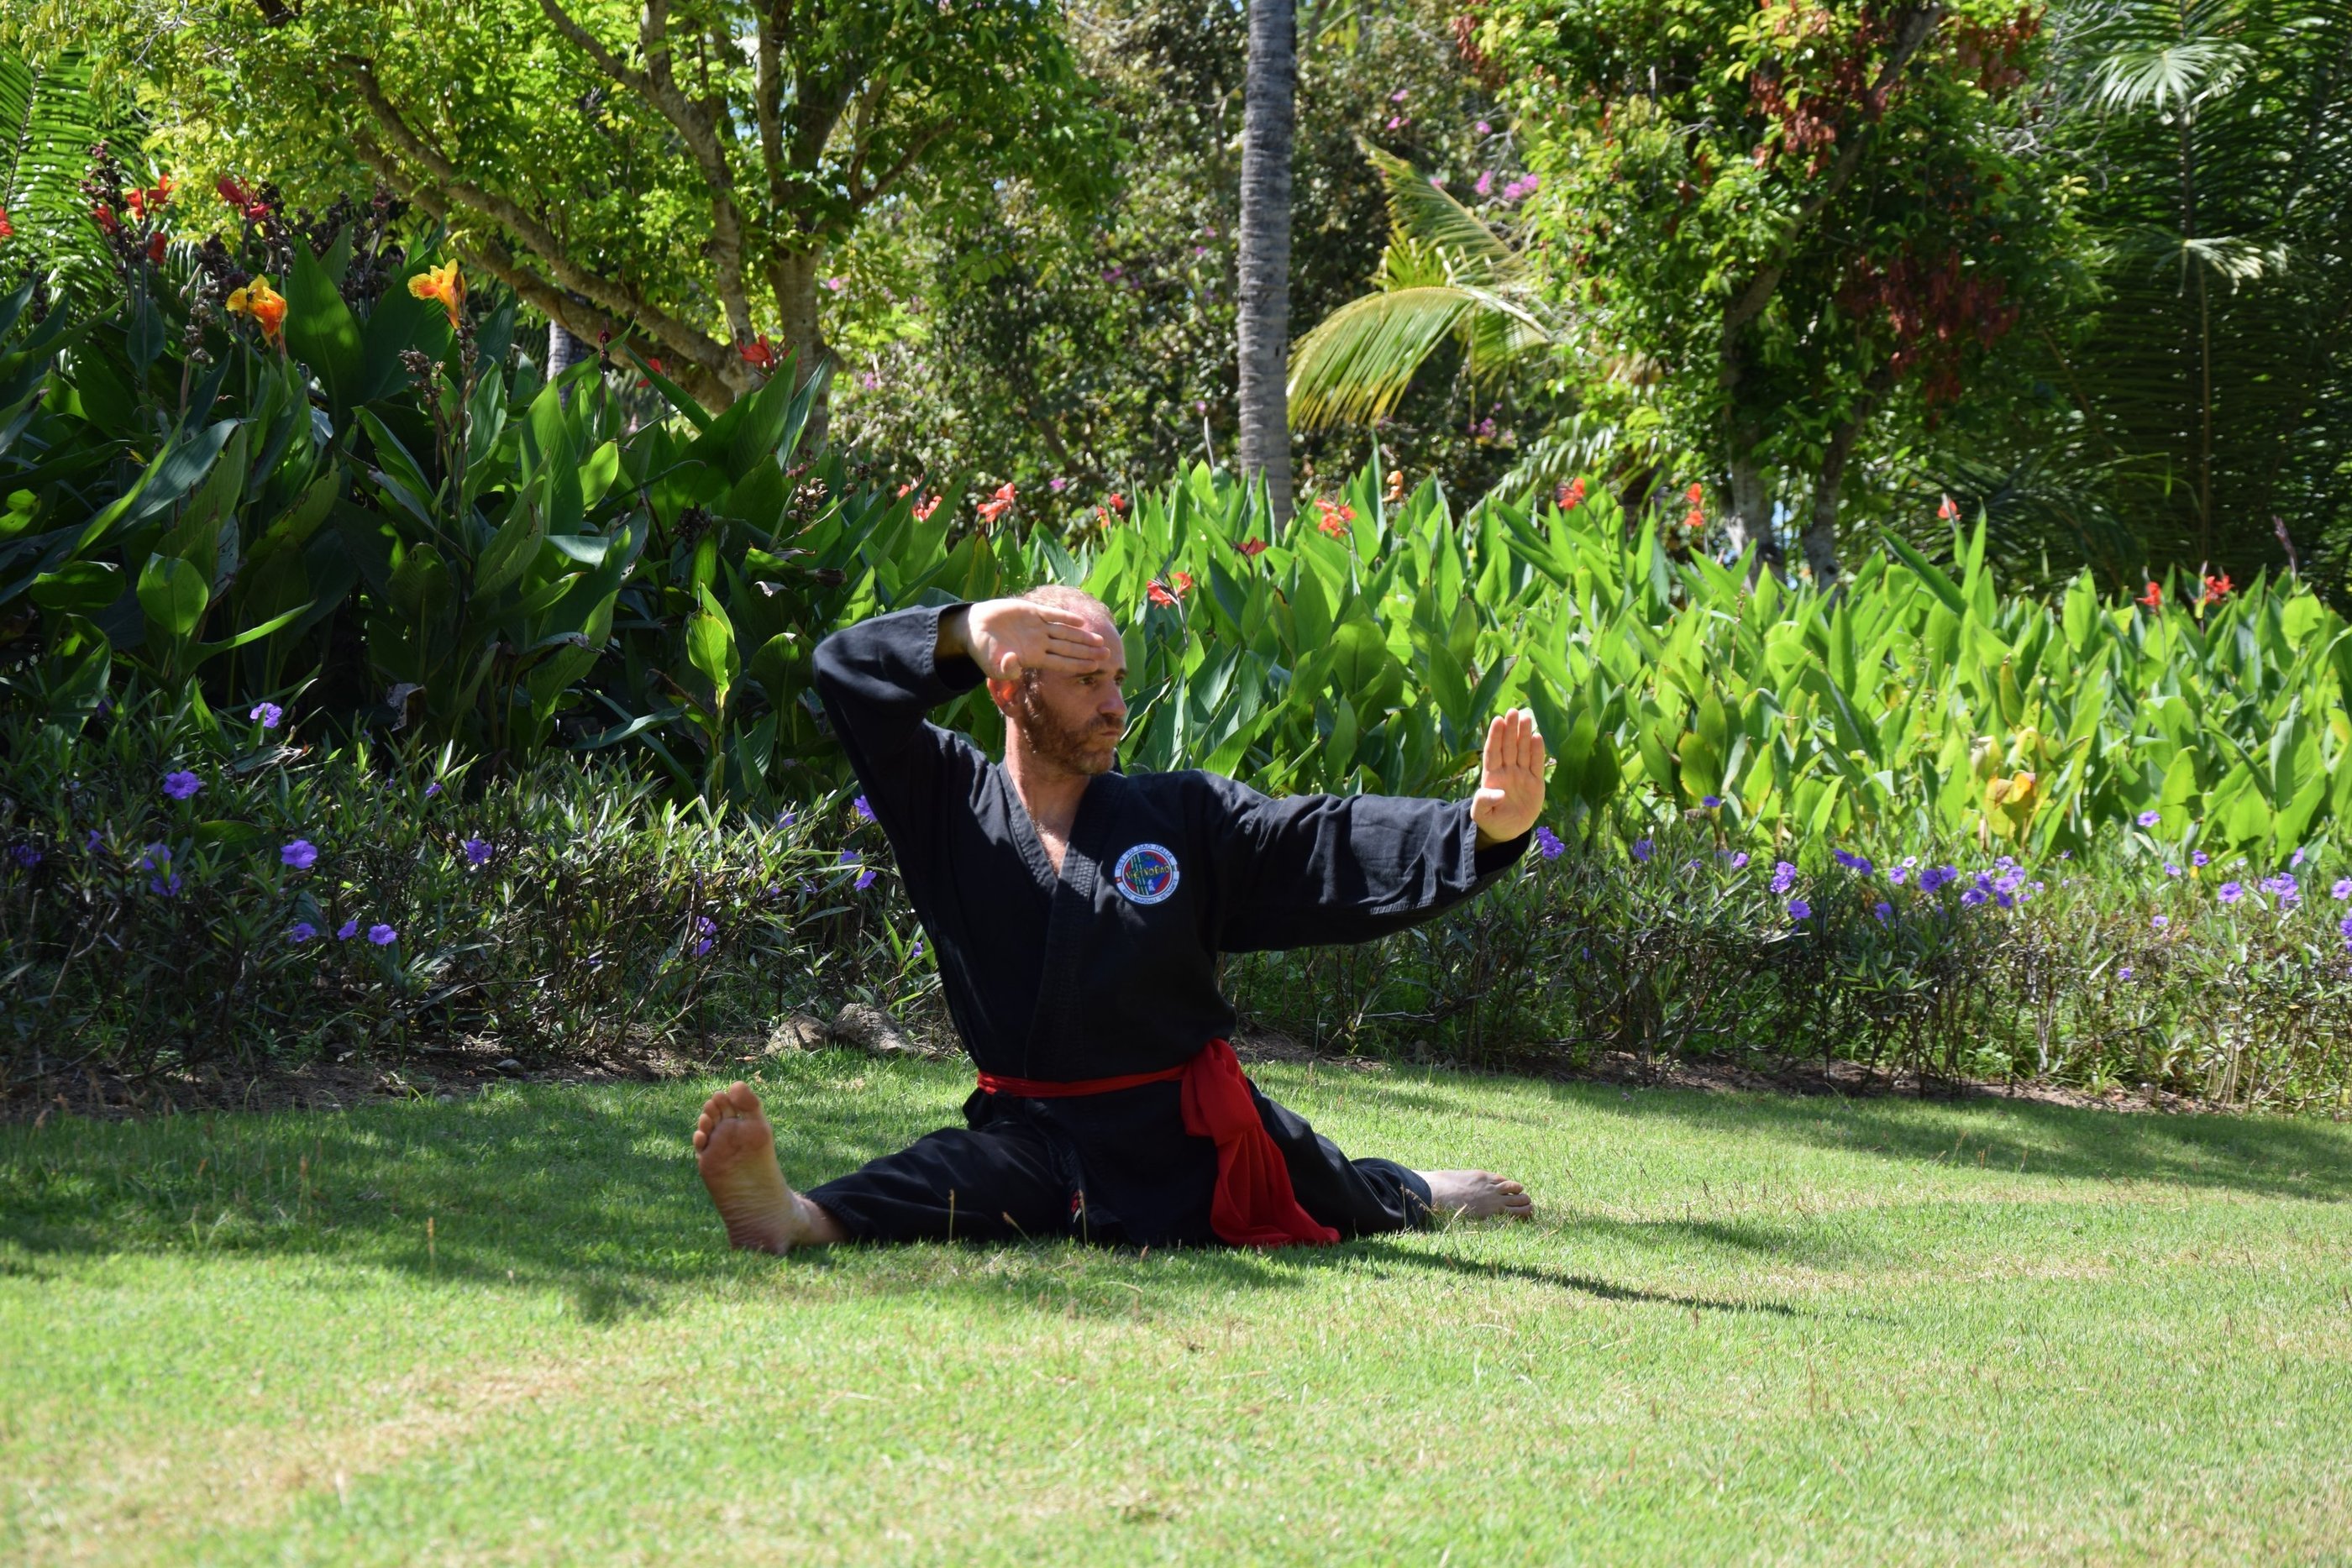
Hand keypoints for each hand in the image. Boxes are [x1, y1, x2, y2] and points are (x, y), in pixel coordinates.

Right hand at [942, 598, 1110, 681]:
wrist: (973, 629)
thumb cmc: (984, 652)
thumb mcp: (992, 666)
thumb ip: (1005, 669)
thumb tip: (1016, 663)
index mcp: (1033, 657)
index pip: (1061, 662)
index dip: (1078, 664)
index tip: (1095, 667)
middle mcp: (1039, 642)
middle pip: (1069, 647)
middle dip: (1088, 651)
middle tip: (1108, 654)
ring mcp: (1036, 626)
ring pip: (1065, 632)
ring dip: (1083, 635)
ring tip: (1100, 640)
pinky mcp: (1030, 611)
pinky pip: (1051, 615)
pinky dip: (1064, 617)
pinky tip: (1080, 620)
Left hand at [1471, 708, 1545, 845]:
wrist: (1509, 831)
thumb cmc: (1492, 821)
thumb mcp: (1482, 815)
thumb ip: (1483, 802)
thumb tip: (1498, 792)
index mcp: (1492, 776)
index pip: (1493, 752)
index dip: (1495, 736)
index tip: (1497, 720)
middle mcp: (1507, 771)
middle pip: (1508, 746)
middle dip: (1510, 729)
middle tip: (1513, 711)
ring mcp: (1521, 775)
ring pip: (1523, 751)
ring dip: (1524, 735)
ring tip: (1526, 717)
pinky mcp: (1535, 782)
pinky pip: (1537, 763)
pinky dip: (1538, 751)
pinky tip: (1538, 736)